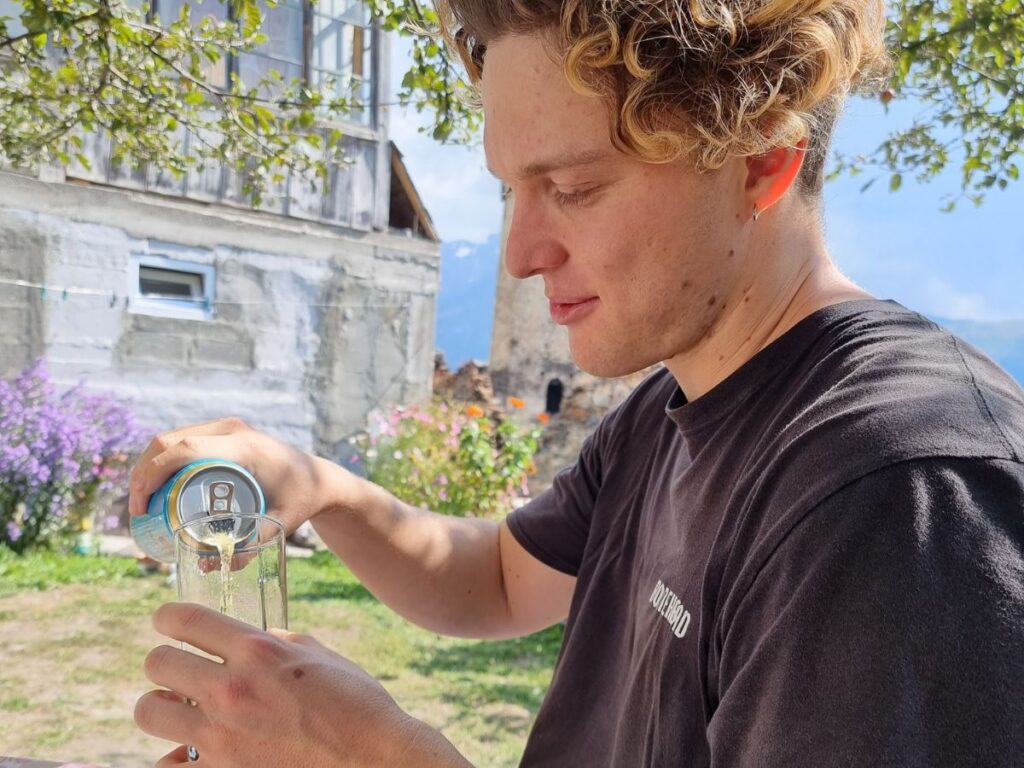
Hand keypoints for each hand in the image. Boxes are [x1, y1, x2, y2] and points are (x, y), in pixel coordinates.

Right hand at [128, 417, 343, 534]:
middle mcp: (231, 430)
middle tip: (136, 512)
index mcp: (243, 446)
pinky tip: (153, 486)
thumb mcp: (283, 522)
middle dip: (142, 474)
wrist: (320, 478)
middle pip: (168, 441)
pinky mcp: (222, 434)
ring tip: (141, 504)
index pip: (184, 449)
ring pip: (171, 439)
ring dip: (148, 466)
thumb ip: (254, 544)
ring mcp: (225, 429)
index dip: (152, 475)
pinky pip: (182, 441)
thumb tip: (216, 567)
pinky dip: (162, 460)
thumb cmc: (302, 499)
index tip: (140, 508)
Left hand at [135, 603, 471, 766]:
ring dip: (159, 708)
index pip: (186, 619)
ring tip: (176, 711)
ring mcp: (220, 736)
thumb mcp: (320, 655)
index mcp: (257, 650)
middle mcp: (230, 688)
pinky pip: (166, 765)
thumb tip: (256, 640)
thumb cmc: (357, 705)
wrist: (374, 761)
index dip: (167, 617)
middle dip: (165, 663)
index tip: (165, 621)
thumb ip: (278, 643)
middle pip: (157, 662)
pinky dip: (174, 758)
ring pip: (148, 712)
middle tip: (177, 671)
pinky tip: (189, 753)